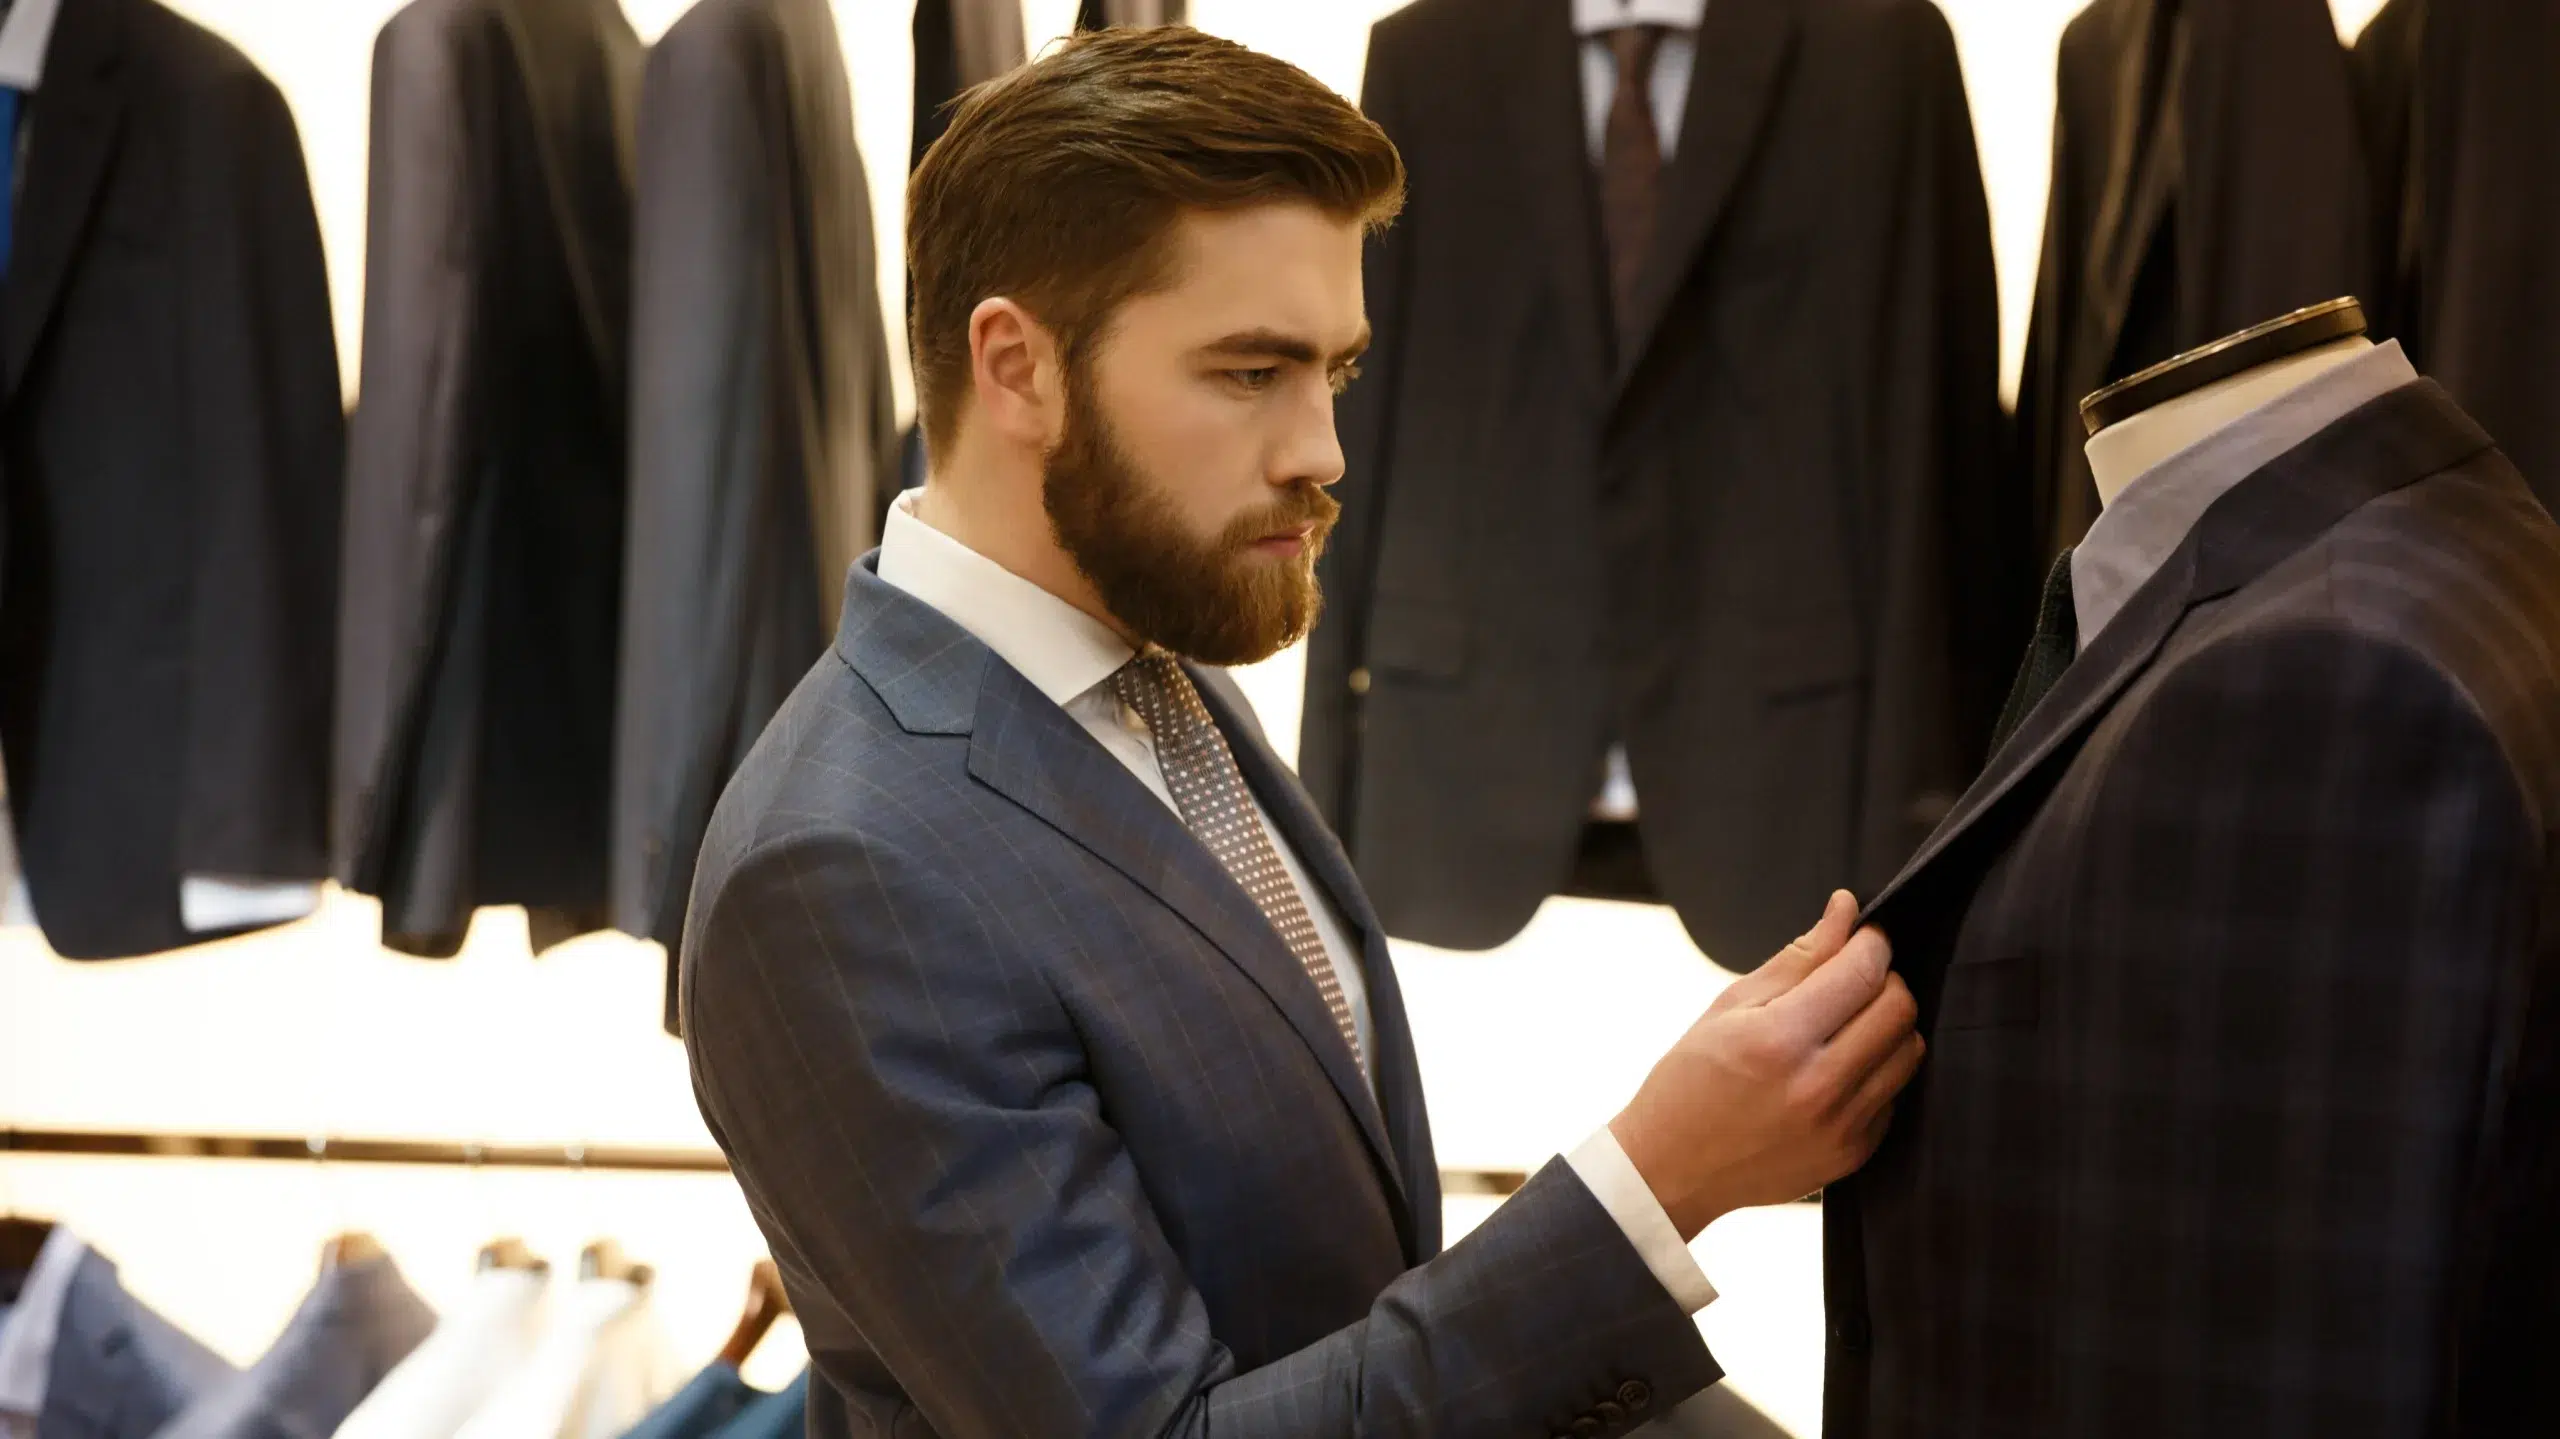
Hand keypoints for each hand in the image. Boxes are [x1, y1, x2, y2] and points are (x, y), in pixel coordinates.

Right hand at [1608, 890, 1923, 1239]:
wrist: (1671, 1170)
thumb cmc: (1689, 1081)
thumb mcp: (1729, 1007)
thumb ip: (1798, 959)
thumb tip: (1844, 911)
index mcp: (1778, 1040)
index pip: (1862, 972)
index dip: (1871, 941)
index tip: (1863, 936)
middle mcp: (1818, 1086)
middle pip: (1899, 1008)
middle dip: (1884, 978)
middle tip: (1853, 978)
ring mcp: (1841, 1126)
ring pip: (1910, 1050)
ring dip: (1888, 1024)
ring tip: (1847, 1024)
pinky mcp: (1854, 1153)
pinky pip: (1895, 1093)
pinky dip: (1877, 1069)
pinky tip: (1837, 1068)